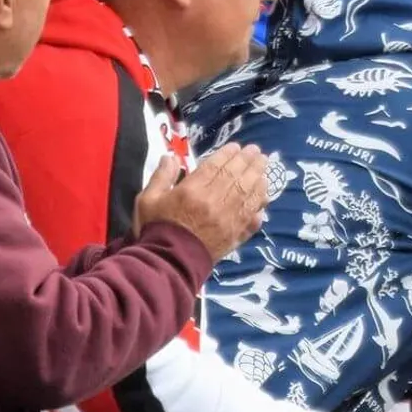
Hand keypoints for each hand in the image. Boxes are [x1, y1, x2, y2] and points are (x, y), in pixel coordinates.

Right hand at [137, 143, 268, 260]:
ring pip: (248, 196)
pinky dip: (259, 208)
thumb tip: (171, 157)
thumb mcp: (148, 199)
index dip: (229, 155)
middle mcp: (215, 202)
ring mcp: (228, 220)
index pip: (216, 166)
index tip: (238, 147)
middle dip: (249, 162)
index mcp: (193, 190)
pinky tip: (264, 200)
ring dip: (258, 181)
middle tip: (257, 152)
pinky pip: (251, 220)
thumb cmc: (156, 229)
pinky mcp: (234, 237)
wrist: (167, 264)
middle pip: (237, 177)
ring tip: (264, 170)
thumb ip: (161, 177)